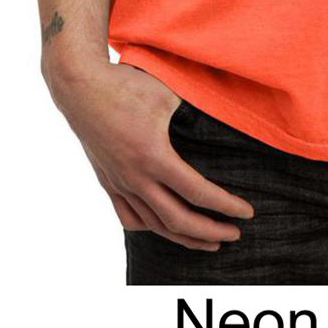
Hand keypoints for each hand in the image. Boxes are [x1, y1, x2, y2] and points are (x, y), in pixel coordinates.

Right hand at [44, 58, 253, 249]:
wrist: (80, 87)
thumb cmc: (126, 85)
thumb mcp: (168, 95)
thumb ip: (194, 114)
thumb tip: (225, 122)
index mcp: (154, 157)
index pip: (198, 193)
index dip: (226, 206)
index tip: (247, 213)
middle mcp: (135, 177)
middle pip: (178, 220)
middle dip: (210, 232)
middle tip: (235, 235)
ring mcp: (119, 183)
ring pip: (154, 225)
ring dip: (183, 237)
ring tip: (209, 243)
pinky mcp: (108, 181)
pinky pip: (129, 217)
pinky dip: (150, 228)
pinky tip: (164, 228)